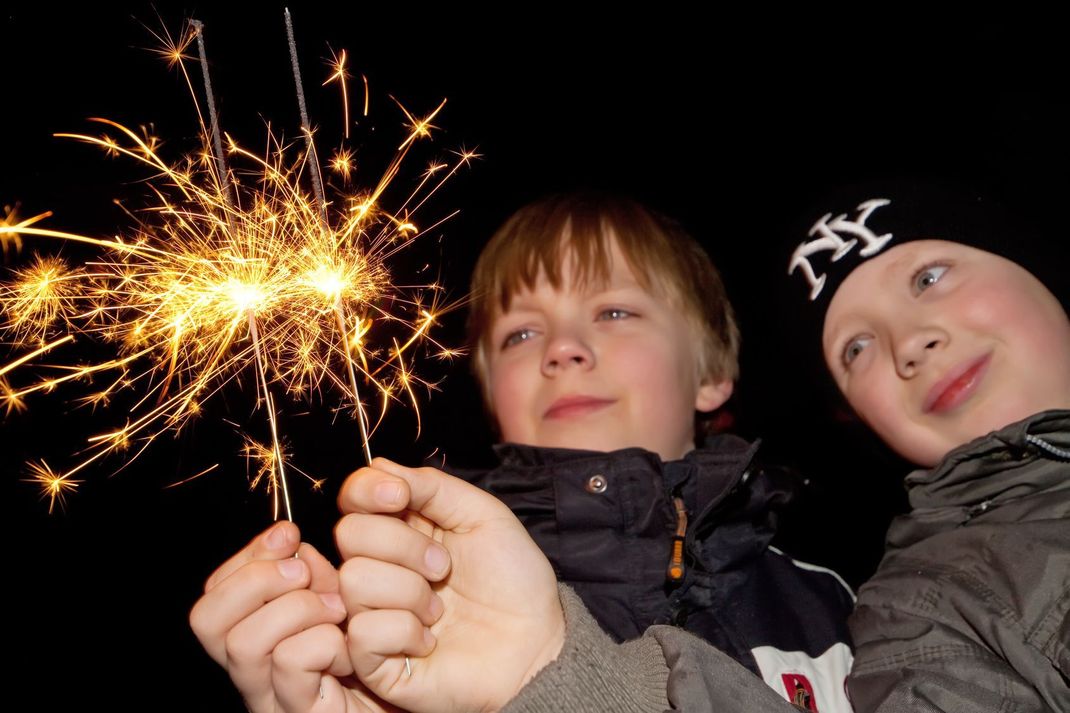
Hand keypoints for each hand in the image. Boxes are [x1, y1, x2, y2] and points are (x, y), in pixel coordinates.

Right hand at [190, 522, 393, 711]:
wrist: (398, 705)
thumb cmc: (372, 658)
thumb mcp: (339, 606)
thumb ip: (315, 577)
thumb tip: (296, 546)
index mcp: (254, 639)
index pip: (215, 593)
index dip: (247, 556)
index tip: (289, 535)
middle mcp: (250, 673)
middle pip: (206, 618)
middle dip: (257, 579)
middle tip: (306, 574)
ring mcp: (270, 698)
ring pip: (243, 641)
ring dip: (297, 609)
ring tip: (338, 611)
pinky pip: (291, 662)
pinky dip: (326, 642)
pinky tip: (350, 651)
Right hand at [336, 458, 564, 712]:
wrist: (536, 642)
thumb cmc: (514, 580)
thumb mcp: (483, 516)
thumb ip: (432, 487)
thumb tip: (379, 465)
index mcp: (402, 528)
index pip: (354, 497)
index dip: (367, 490)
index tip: (401, 497)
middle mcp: (379, 566)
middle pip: (349, 533)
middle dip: (404, 545)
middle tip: (443, 567)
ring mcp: (371, 613)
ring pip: (355, 579)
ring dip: (410, 592)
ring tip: (441, 609)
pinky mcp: (372, 660)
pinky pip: (364, 631)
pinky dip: (406, 632)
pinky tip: (429, 641)